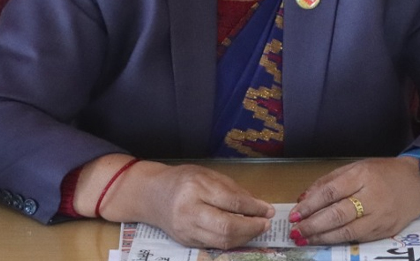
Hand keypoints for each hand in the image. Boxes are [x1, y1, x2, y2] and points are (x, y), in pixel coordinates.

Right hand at [102, 161, 274, 249]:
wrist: (151, 195)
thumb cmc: (182, 180)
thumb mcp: (207, 174)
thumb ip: (232, 189)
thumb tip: (258, 206)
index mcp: (196, 187)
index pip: (232, 203)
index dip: (255, 209)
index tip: (269, 210)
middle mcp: (189, 211)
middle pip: (227, 227)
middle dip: (252, 228)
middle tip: (265, 224)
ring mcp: (186, 230)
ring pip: (222, 241)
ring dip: (245, 238)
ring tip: (256, 229)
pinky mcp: (186, 242)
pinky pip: (214, 245)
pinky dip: (231, 241)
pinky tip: (240, 234)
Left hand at [288, 158, 419, 245]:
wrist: (419, 182)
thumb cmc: (384, 172)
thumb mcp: (356, 167)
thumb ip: (329, 181)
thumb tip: (304, 198)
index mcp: (362, 176)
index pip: (330, 192)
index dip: (310, 205)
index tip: (294, 214)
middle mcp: (371, 197)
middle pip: (337, 214)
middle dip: (312, 225)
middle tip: (296, 231)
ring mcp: (380, 216)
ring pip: (347, 231)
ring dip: (322, 237)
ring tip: (305, 239)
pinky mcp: (385, 231)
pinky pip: (358, 238)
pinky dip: (339, 240)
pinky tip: (325, 240)